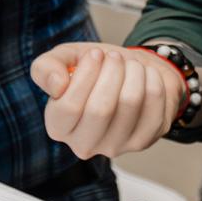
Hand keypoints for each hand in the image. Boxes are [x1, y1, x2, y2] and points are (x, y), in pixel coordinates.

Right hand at [29, 42, 180, 159]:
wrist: (132, 72)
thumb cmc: (96, 68)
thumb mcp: (65, 59)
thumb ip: (47, 67)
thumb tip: (56, 85)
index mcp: (58, 126)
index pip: (69, 108)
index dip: (85, 75)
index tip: (94, 54)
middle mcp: (84, 144)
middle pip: (100, 110)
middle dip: (112, 72)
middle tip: (114, 57)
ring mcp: (115, 146)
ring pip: (130, 104)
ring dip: (134, 73)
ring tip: (130, 65)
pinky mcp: (143, 140)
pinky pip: (154, 107)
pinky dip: (152, 81)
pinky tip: (146, 76)